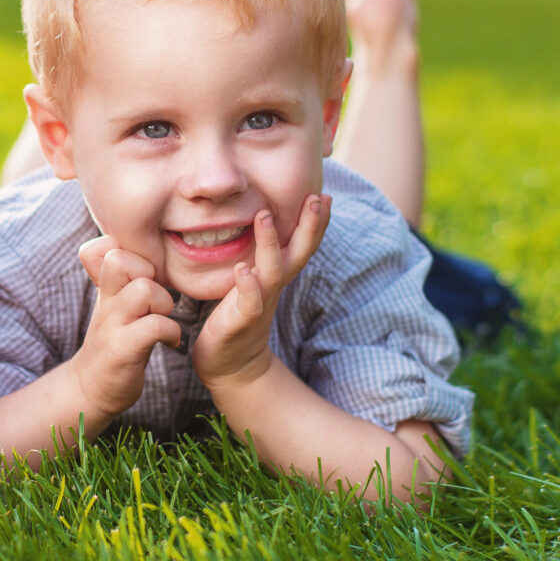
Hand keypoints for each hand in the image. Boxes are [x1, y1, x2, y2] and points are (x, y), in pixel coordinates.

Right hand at [69, 236, 180, 415]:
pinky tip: (170, 342)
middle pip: (119, 259)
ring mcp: (112, 325)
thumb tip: (126, 243)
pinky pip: (155, 326)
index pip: (104, 246)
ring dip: (162, 303)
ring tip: (162, 319)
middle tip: (155, 298)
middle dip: (148, 273)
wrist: (91, 388)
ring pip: (143, 289)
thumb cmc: (112, 342)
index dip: (129, 251)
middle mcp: (106, 302)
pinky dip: (171, 332)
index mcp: (106, 288)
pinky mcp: (123, 349)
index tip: (143, 274)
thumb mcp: (111, 303)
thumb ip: (119, 276)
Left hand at [193, 194, 328, 388]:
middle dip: (310, 226)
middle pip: (299, 253)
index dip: (317, 222)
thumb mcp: (258, 281)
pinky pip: (248, 303)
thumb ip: (266, 257)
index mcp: (279, 275)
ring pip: (271, 271)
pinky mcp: (241, 321)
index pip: (303, 245)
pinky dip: (247, 286)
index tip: (326, 194)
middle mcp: (274, 286)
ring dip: (270, 243)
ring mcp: (259, 302)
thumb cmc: (241, 316)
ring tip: (265, 215)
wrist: (232, 366)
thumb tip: (268, 224)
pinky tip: (242, 270)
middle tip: (316, 197)